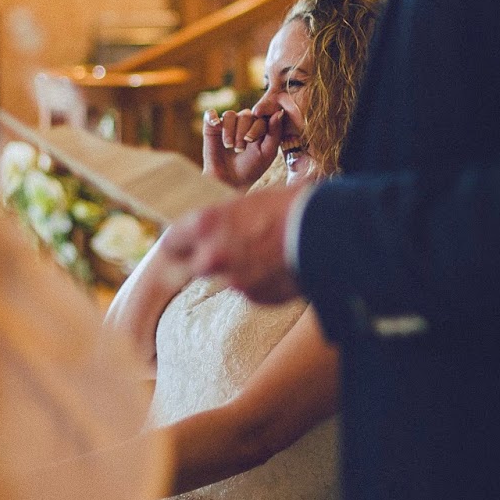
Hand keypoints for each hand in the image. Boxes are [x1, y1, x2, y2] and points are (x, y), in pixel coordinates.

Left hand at [162, 184, 304, 304]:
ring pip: (227, 278)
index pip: (172, 241)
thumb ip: (229, 219)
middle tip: (225, 250)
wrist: (327, 232)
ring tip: (268, 254)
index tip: (183, 244)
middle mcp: (212, 256)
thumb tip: (225, 225)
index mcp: (206, 225)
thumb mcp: (253, 201)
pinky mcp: (256, 298)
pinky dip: (262, 282)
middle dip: (207, 259)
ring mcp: (233, 281)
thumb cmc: (291, 206)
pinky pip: (252, 290)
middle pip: (194, 265)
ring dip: (240, 270)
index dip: (179, 242)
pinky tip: (283, 266)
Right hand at [203, 108, 284, 190]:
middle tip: (239, 149)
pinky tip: (216, 124)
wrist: (228, 182)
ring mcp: (228, 125)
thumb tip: (278, 112)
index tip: (251, 141)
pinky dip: (212, 117)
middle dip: (242, 132)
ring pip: (229, 115)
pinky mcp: (211, 127)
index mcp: (260, 127)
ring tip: (229, 146)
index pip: (261, 117)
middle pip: (246, 115)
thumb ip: (275, 133)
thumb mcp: (267, 153)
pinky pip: (211, 114)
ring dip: (229, 130)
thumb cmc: (251, 169)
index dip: (256, 127)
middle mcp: (244, 123)